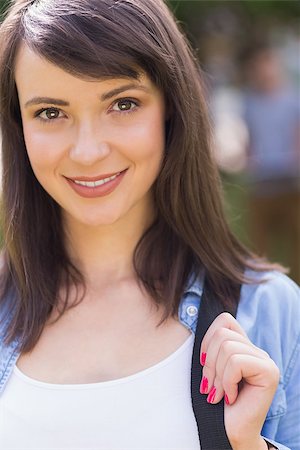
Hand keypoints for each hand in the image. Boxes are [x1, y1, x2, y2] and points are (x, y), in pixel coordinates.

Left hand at [200, 312, 279, 449]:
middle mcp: (257, 351)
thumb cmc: (215, 402)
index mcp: (243, 346)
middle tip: (210, 386)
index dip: (208, 339)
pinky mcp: (269, 372)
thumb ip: (211, 346)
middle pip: (222, 334)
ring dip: (217, 375)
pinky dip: (227, 381)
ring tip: (220, 393)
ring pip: (228, 347)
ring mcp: (265, 360)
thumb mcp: (209, 368)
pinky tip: (231, 397)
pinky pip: (236, 362)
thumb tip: (194, 320)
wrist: (227, 433)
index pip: (224, 320)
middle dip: (209, 362)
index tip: (203, 363)